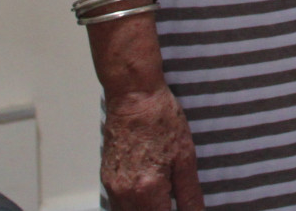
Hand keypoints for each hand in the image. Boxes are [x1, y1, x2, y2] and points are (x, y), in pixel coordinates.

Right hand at [101, 84, 202, 210]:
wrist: (134, 96)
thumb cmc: (162, 120)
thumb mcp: (185, 157)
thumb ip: (189, 194)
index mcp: (146, 190)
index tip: (184, 210)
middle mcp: (124, 194)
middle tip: (174, 203)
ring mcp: (111, 187)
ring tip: (163, 200)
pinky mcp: (106, 178)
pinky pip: (117, 204)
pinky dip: (133, 206)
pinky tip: (149, 195)